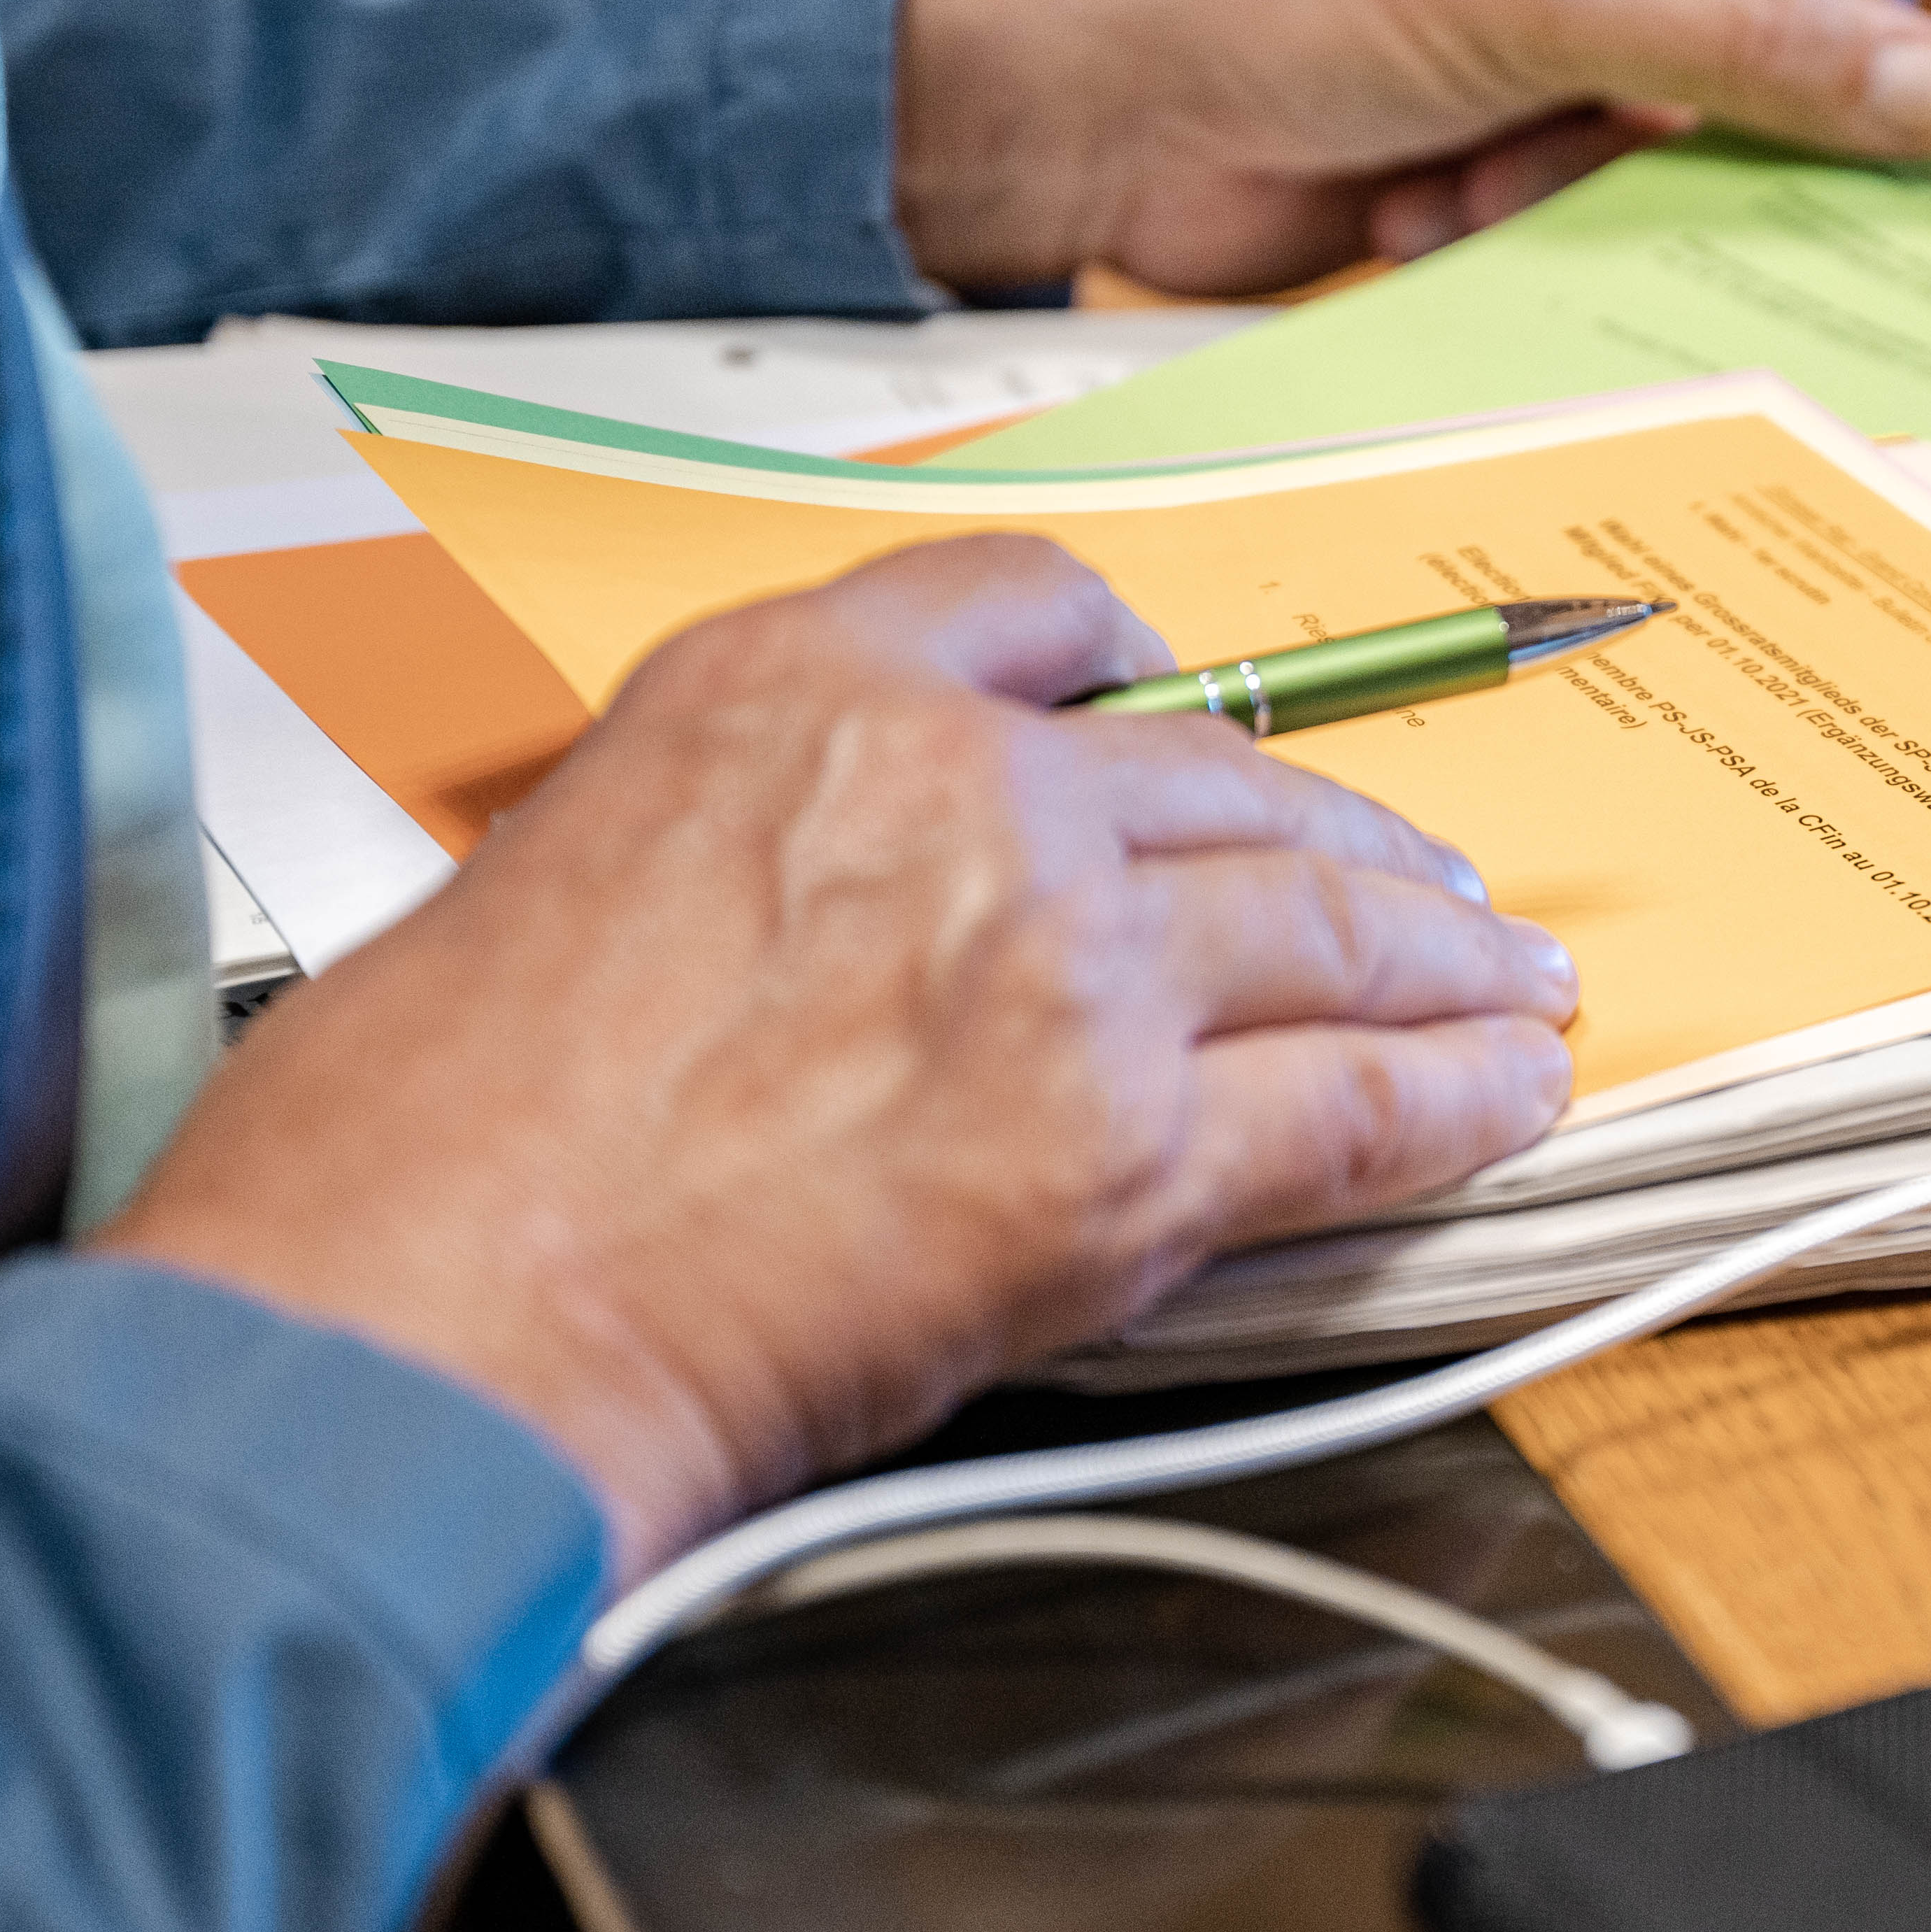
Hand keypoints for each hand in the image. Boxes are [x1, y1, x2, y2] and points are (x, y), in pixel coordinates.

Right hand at [99, 541, 1578, 1579]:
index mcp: (789, 695)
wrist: (422, 1323)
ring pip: (1324, 924)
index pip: (1033, 608)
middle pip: (1227, 778)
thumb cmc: (426, 1149)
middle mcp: (953, 793)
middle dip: (1348, 835)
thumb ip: (754, 849)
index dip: (1146, 669)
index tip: (1200, 707)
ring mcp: (1060, 966)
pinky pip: (1355, 1104)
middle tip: (1419, 875)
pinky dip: (1452, 1100)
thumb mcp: (568, 874)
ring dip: (1441, 957)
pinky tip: (1508, 1091)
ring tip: (1507, 978)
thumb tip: (844, 912)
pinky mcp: (1125, 1154)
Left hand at [890, 0, 1930, 293]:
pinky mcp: (1515, 133)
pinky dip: (1539, 219)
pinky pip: (1621, 201)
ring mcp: (1569, 18)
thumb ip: (1756, 48)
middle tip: (1747, 173)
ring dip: (1615, 178)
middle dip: (1761, 108)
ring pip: (1720, 129)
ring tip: (1494, 169)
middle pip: (1814, 5)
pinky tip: (1430, 203)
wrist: (1071, 92)